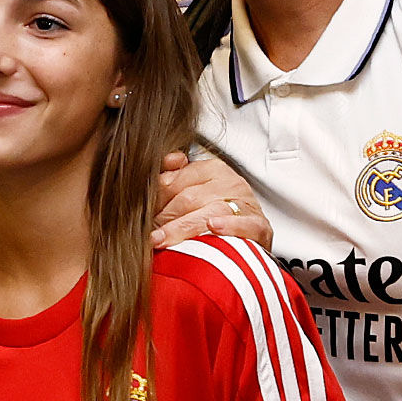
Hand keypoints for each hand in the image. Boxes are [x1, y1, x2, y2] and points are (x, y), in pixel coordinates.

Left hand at [150, 152, 272, 249]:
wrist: (252, 234)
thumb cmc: (216, 211)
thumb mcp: (195, 189)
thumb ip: (174, 176)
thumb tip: (166, 161)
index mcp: (212, 169)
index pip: (176, 181)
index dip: (156, 200)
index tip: (141, 214)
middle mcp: (230, 182)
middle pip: (189, 198)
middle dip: (164, 218)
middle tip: (148, 235)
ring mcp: (246, 204)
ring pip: (210, 211)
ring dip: (182, 227)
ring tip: (161, 240)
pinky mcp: (259, 227)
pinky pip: (244, 223)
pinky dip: (229, 225)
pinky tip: (213, 227)